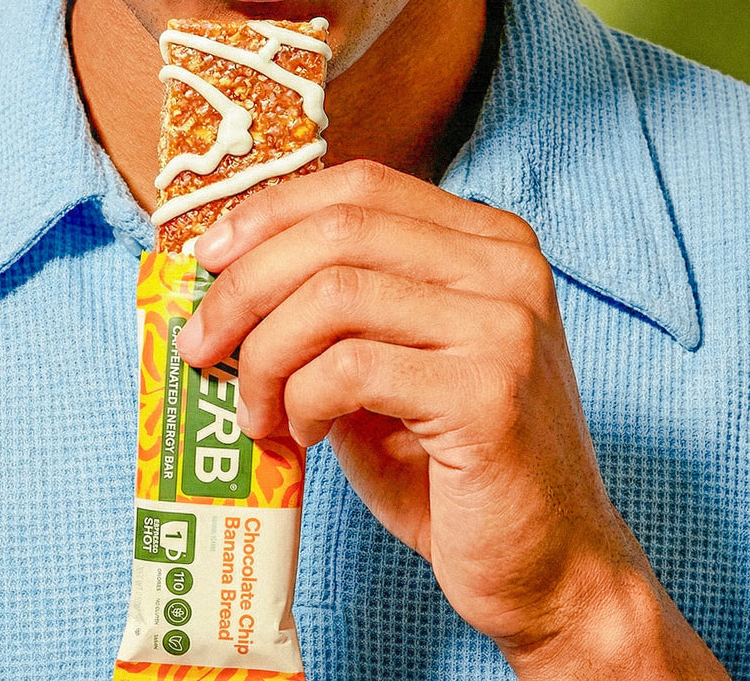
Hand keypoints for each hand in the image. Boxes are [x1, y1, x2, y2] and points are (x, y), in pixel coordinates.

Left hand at [175, 161, 730, 678]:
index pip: (359, 185)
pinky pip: (350, 369)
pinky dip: (302, 400)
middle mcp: (505, 265)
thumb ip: (332, 307)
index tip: (209, 258)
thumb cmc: (449, 462)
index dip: (272, 212)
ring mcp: (504, 324)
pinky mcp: (488, 393)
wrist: (548, 565)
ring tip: (255, 412)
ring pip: (334, 296)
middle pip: (338, 230)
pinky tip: (305, 435)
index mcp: (486, 240)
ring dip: (265, 356)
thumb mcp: (386, 361)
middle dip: (245, 285)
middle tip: (200, 344)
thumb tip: (225, 275)